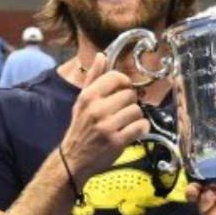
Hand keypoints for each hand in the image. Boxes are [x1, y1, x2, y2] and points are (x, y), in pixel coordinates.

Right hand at [59, 53, 147, 181]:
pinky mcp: (117, 141)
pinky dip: (141, 128)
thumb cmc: (80, 127)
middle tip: (123, 110)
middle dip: (130, 102)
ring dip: (136, 117)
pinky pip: (140, 127)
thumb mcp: (82, 101)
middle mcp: (97, 109)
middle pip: (130, 94)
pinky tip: (134, 131)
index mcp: (89, 96)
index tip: (123, 90)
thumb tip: (101, 55)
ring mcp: (107, 126)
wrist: (74, 158)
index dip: (124, 82)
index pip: (116, 77)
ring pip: (137, 110)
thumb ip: (94, 77)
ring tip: (127, 122)